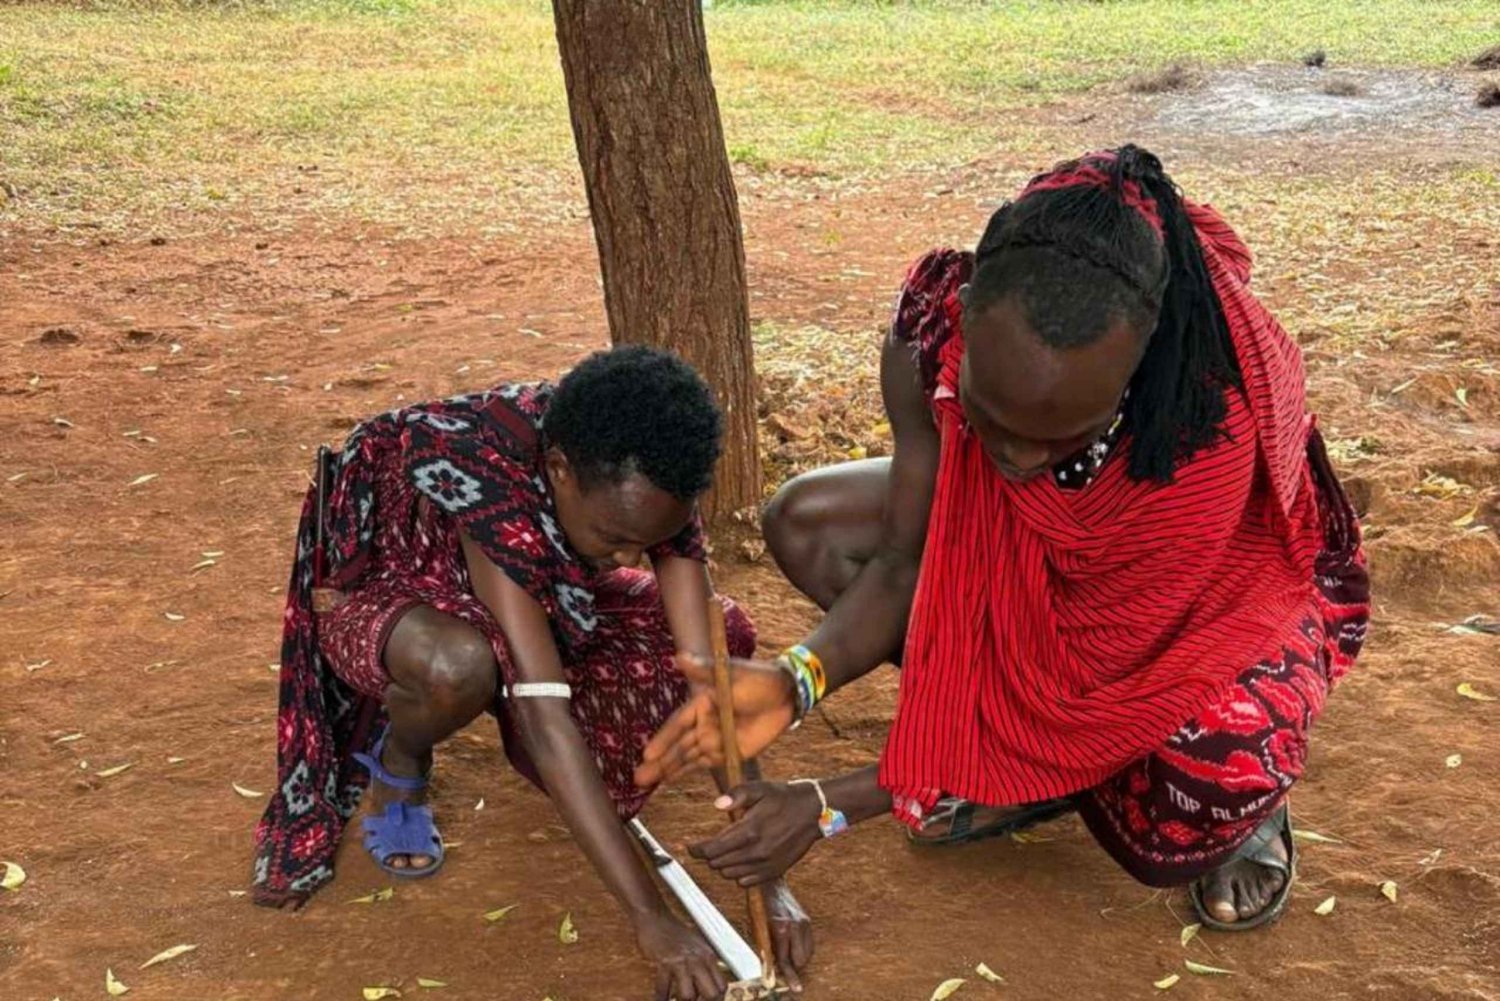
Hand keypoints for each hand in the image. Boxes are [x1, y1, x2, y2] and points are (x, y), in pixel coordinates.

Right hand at [634, 908, 727, 1000]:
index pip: (722, 986)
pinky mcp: (664, 963)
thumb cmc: (675, 933)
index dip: (718, 999)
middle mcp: (697, 960)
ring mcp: (681, 962)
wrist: (656, 917)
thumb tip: (709, 983)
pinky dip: (661, 997)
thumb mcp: (697, 946)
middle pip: (711, 994)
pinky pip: (663, 988)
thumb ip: (704, 964)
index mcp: (708, 957)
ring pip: (689, 995)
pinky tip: (661, 999)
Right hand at [635, 654, 797, 787]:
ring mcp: (714, 738)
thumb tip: (679, 656)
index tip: (647, 755)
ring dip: (667, 770)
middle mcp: (703, 722)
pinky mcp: (728, 751)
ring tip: (646, 782)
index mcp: (701, 703)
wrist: (786, 695)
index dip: (663, 740)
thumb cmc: (758, 680)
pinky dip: (687, 772)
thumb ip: (703, 670)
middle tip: (638, 778)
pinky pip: (705, 764)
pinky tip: (669, 780)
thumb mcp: (730, 675)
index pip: (677, 725)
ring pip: (686, 757)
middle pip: (678, 746)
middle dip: (659, 762)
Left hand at [690, 782, 822, 887]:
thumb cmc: (784, 798)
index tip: (690, 847)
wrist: (814, 812)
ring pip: (730, 875)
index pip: (712, 849)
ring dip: (722, 865)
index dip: (697, 849)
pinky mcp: (774, 872)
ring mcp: (766, 864)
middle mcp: (757, 852)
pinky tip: (740, 860)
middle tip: (708, 845)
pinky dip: (738, 875)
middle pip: (718, 864)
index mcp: (750, 830)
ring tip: (725, 851)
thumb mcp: (760, 788)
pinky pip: (746, 882)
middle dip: (709, 855)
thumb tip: (717, 804)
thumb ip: (737, 795)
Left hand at [766, 880, 813, 992]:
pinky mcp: (807, 920)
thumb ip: (765, 950)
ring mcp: (804, 923)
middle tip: (782, 964)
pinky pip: (809, 944)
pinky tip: (791, 943)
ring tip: (785, 950)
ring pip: (807, 954)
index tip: (795, 988)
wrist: (770, 883)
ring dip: (797, 958)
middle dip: (792, 966)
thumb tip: (770, 969)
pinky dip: (802, 948)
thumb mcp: (756, 928)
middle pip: (801, 961)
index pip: (786, 960)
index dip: (789, 976)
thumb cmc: (759, 906)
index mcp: (781, 929)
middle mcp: (795, 926)